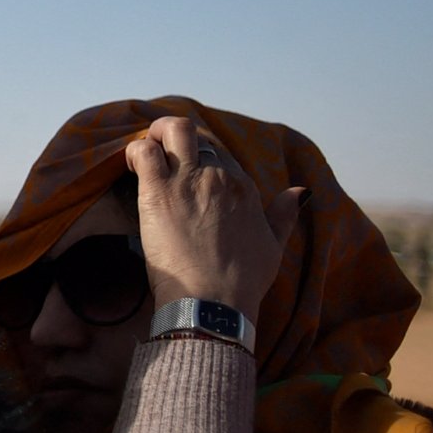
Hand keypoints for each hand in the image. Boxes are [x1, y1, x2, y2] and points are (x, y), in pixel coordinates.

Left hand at [125, 117, 306, 319]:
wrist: (214, 302)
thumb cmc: (242, 280)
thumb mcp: (274, 245)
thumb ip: (285, 215)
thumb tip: (300, 192)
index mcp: (244, 187)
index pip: (219, 154)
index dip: (199, 158)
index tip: (185, 173)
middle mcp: (218, 176)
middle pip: (197, 137)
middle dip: (176, 140)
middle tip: (161, 157)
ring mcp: (188, 181)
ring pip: (173, 130)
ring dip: (155, 134)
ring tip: (144, 154)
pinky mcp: (158, 192)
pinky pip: (144, 152)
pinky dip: (135, 151)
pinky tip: (132, 166)